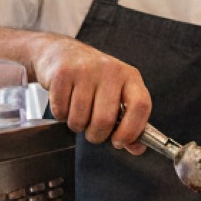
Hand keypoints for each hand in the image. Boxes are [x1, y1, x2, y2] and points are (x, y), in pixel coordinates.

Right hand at [32, 36, 150, 150]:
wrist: (61, 52)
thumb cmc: (93, 79)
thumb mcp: (116, 94)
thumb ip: (128, 122)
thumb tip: (137, 148)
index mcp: (130, 77)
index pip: (140, 106)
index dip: (131, 130)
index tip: (119, 142)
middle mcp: (110, 70)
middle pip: (105, 120)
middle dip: (96, 135)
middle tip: (92, 131)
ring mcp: (85, 70)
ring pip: (79, 120)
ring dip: (76, 125)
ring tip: (77, 112)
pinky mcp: (62, 74)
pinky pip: (60, 112)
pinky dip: (61, 115)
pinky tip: (65, 101)